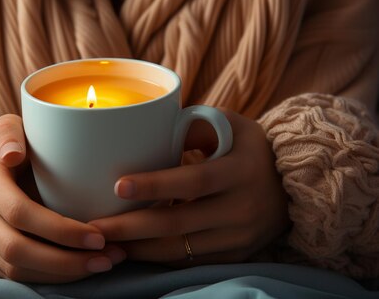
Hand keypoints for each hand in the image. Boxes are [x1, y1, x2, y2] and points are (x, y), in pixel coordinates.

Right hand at [0, 114, 125, 282]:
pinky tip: (82, 269)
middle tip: (107, 257)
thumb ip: (9, 133)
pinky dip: (51, 278)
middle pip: (16, 250)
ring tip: (103, 264)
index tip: (99, 236)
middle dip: (65, 260)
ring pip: (17, 269)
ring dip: (63, 273)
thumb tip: (11, 155)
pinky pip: (16, 276)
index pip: (20, 213)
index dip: (59, 230)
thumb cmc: (20, 143)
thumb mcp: (13, 128)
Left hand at [89, 109, 289, 266]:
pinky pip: (189, 262)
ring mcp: (239, 238)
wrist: (294, 187)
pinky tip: (130, 252)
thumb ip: (190, 127)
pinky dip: (157, 259)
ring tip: (103, 243)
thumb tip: (144, 129)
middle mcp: (242, 209)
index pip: (194, 180)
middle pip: (179, 223)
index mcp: (240, 170)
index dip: (155, 184)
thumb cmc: (249, 148)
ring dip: (138, 248)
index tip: (117, 186)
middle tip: (93, 227)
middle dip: (131, 228)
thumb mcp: (229, 125)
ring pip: (180, 250)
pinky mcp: (233, 256)